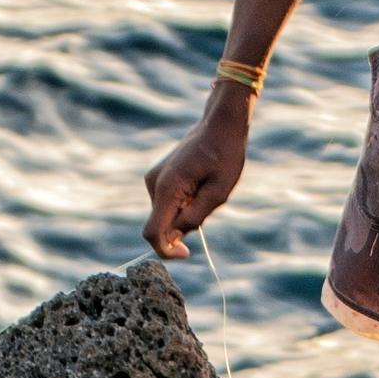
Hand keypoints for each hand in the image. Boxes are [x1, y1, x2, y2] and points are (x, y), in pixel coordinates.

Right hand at [142, 102, 248, 258]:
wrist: (220, 124)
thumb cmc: (224, 155)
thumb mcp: (219, 192)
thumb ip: (195, 217)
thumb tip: (175, 238)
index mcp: (167, 188)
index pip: (153, 233)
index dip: (166, 251)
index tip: (186, 253)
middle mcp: (154, 184)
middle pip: (162, 225)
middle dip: (184, 227)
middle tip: (209, 204)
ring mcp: (154, 180)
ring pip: (166, 216)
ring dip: (187, 214)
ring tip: (207, 190)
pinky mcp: (159, 178)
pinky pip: (168, 204)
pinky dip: (184, 205)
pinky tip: (200, 186)